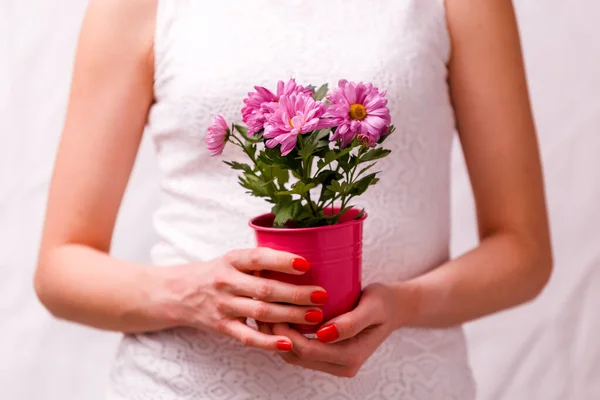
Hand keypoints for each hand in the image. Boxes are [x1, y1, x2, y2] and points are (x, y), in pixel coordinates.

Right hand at [160, 247, 327, 352]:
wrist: (179, 293)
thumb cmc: (217, 273)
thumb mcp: (233, 259)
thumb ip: (260, 260)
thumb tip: (304, 257)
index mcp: (232, 260)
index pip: (259, 257)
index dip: (283, 261)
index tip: (307, 264)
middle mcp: (227, 282)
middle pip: (266, 289)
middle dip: (297, 293)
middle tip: (321, 295)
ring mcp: (224, 305)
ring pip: (261, 313)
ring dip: (291, 316)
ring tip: (315, 316)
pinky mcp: (222, 327)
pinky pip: (248, 337)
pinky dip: (268, 342)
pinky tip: (288, 342)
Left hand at [258, 282, 417, 376]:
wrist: (394, 309)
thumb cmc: (384, 303)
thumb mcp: (372, 307)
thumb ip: (351, 322)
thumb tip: (324, 334)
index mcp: (349, 358)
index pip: (305, 350)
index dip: (283, 332)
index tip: (270, 308)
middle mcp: (340, 366)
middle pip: (294, 355)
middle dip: (274, 334)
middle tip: (260, 307)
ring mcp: (332, 363)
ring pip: (293, 355)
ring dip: (276, 336)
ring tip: (263, 310)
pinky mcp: (327, 355)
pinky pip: (298, 349)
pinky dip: (285, 335)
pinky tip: (276, 315)